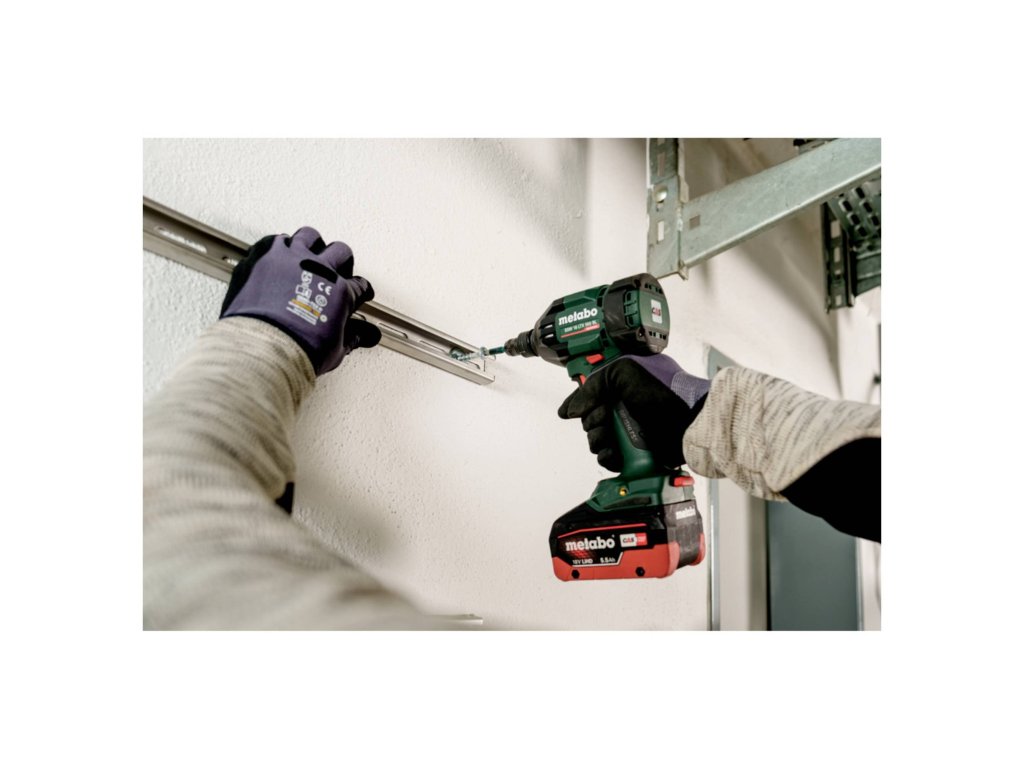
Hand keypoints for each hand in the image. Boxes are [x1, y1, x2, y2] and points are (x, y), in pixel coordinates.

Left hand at [220, 226, 381, 374]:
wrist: (263, 347)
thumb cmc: (297, 350)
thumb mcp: (335, 350)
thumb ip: (350, 338)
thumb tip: (359, 337)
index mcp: (340, 290)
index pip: (359, 285)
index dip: (361, 289)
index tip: (359, 292)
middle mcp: (318, 268)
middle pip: (340, 251)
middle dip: (342, 260)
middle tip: (338, 269)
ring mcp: (290, 259)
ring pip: (308, 235)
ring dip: (311, 244)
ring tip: (307, 254)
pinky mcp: (263, 257)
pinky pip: (274, 241)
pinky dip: (278, 249)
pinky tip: (277, 257)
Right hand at [557, 355, 709, 470]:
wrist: (689, 423)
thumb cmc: (663, 393)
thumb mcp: (624, 373)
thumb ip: (592, 385)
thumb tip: (571, 410)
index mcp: (621, 386)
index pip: (589, 394)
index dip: (579, 403)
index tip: (572, 410)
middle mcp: (623, 407)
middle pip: (589, 418)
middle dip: (593, 421)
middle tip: (606, 417)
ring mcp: (628, 430)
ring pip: (596, 439)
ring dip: (598, 440)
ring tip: (611, 437)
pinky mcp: (634, 452)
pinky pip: (609, 458)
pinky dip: (607, 457)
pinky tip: (613, 453)